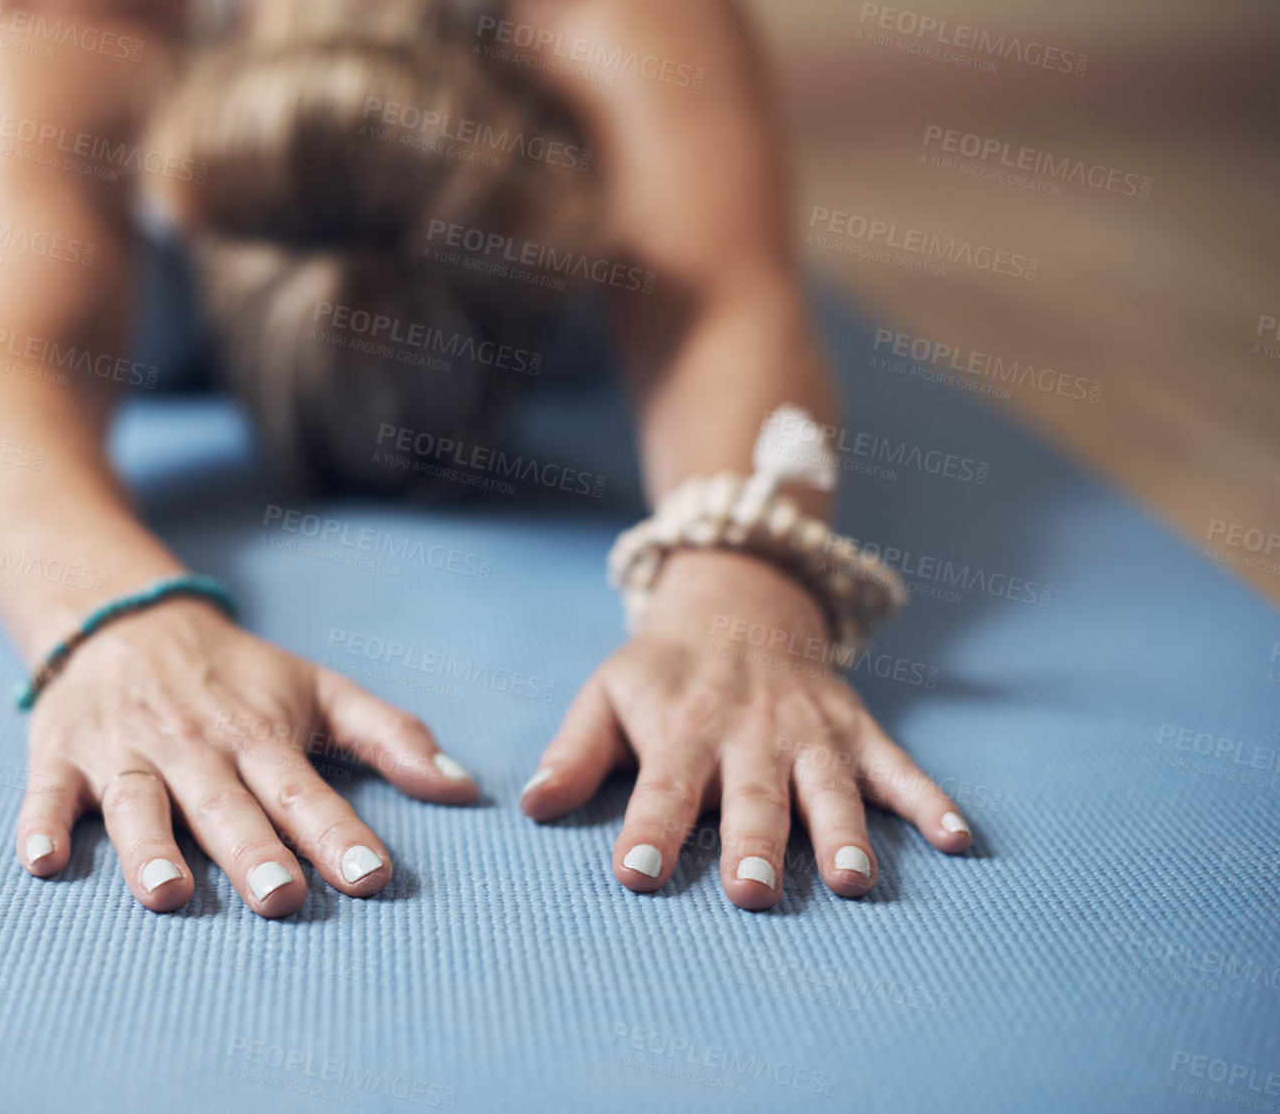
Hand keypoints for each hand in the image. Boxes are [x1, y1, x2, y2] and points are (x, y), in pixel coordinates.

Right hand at [15, 599, 478, 916]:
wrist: (123, 618)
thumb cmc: (235, 674)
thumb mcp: (318, 690)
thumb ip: (388, 735)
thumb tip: (463, 787)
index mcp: (259, 737)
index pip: (303, 791)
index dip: (337, 833)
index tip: (371, 878)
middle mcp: (194, 748)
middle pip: (225, 806)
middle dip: (253, 850)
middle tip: (280, 898)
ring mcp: (125, 753)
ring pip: (139, 804)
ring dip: (150, 848)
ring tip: (169, 894)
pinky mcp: (62, 757)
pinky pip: (46, 794)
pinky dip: (40, 824)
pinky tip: (41, 861)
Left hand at [520, 550, 969, 909]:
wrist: (738, 599)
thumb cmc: (662, 672)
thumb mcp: (606, 697)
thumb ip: (573, 754)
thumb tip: (531, 805)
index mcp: (682, 730)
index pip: (662, 787)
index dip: (648, 830)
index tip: (636, 875)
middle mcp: (750, 735)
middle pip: (752, 796)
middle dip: (754, 843)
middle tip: (753, 892)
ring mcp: (811, 734)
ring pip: (829, 788)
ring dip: (843, 833)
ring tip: (854, 882)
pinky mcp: (858, 732)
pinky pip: (900, 767)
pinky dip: (931, 801)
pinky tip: (960, 839)